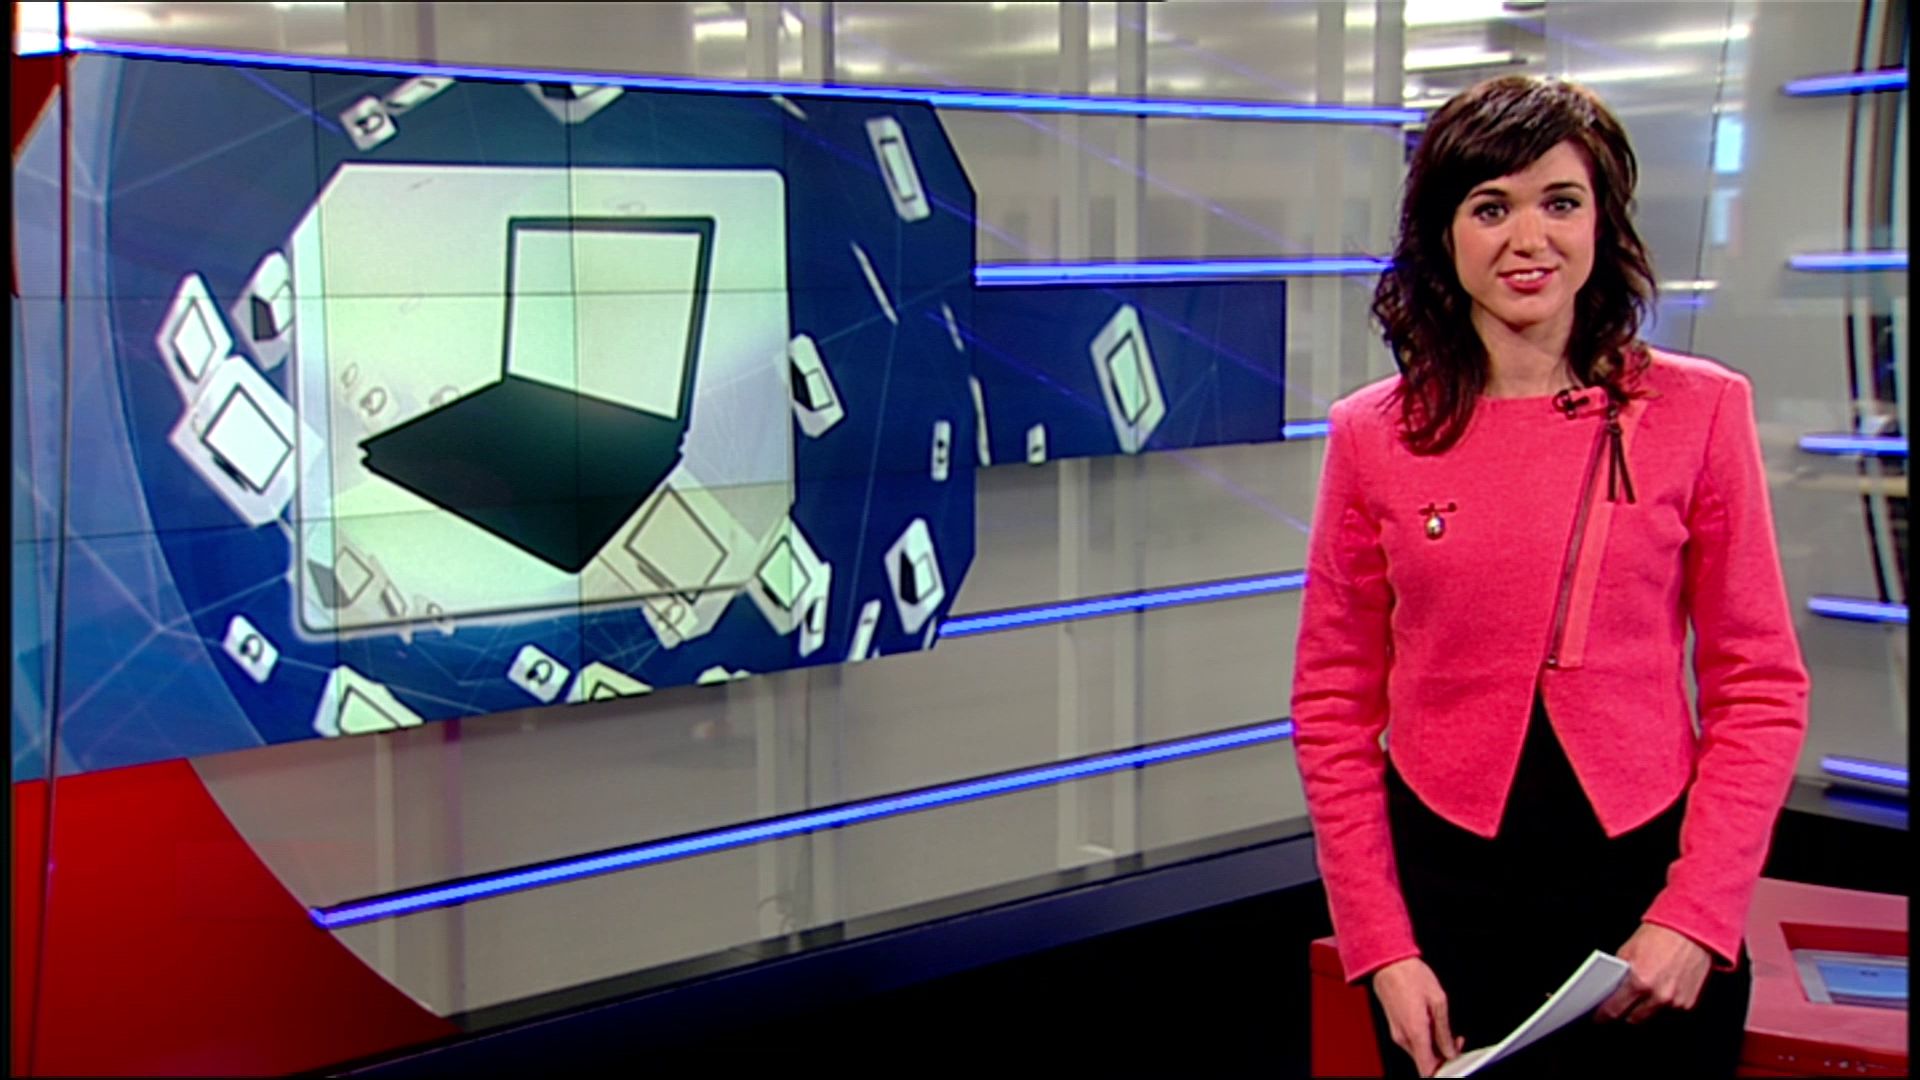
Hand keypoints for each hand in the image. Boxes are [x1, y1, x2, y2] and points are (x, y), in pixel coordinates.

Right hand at [1373, 957, 1464, 1076]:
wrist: (1388, 962)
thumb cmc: (1410, 975)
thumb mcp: (1438, 1001)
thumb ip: (1445, 1031)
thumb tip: (1450, 1050)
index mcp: (1415, 1032)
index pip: (1428, 1070)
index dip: (1443, 1070)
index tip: (1455, 1060)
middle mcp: (1403, 1037)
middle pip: (1424, 1063)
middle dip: (1442, 1057)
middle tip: (1454, 1041)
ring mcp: (1397, 1032)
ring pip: (1419, 1053)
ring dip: (1434, 1047)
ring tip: (1444, 1027)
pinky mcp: (1395, 1027)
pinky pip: (1412, 1042)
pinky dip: (1424, 1039)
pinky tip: (1431, 1023)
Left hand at [1595, 922, 1711, 1024]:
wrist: (1692, 932)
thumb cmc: (1659, 937)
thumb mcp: (1628, 951)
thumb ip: (1618, 975)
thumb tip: (1608, 992)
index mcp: (1639, 982)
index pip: (1614, 1011)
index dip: (1603, 1016)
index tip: (1598, 1018)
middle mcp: (1658, 997)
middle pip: (1633, 1021)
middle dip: (1623, 1016)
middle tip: (1617, 1010)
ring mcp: (1675, 1003)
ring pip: (1652, 1019)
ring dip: (1643, 1013)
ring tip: (1636, 1002)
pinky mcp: (1689, 1005)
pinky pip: (1669, 1013)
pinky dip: (1661, 1008)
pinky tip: (1656, 995)